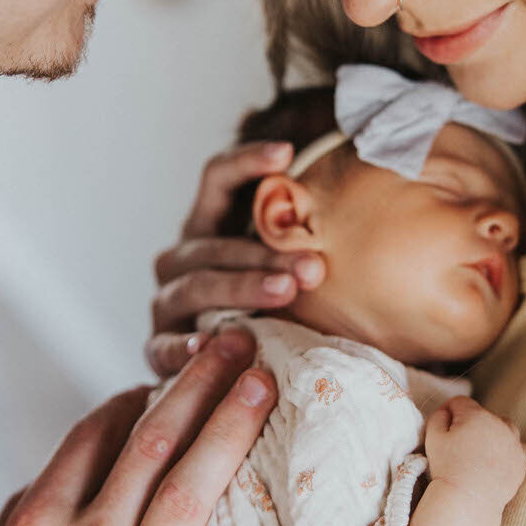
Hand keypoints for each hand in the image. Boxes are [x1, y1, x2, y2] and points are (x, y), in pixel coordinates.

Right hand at [0, 330, 303, 525]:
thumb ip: (21, 521)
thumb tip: (55, 476)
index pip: (93, 438)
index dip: (136, 397)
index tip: (165, 376)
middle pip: (150, 446)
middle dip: (197, 386)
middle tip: (238, 343)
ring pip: (187, 496)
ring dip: (229, 434)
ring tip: (264, 386)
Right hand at [148, 140, 325, 377]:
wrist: (225, 373)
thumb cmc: (269, 310)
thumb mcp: (284, 269)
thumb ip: (304, 240)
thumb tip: (366, 206)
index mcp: (207, 227)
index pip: (217, 179)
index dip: (246, 162)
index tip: (287, 152)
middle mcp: (180, 259)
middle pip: (215, 242)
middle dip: (267, 251)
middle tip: (315, 265)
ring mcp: (167, 303)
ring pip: (197, 286)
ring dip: (242, 287)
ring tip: (285, 292)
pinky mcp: (158, 350)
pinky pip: (165, 346)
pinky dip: (185, 346)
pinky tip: (211, 345)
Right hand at [424, 396, 525, 508]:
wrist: (469, 500)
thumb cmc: (448, 468)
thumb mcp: (433, 438)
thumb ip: (438, 416)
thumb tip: (448, 411)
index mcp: (476, 415)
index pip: (460, 402)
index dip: (448, 412)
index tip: (444, 428)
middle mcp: (499, 424)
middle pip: (482, 414)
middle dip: (470, 423)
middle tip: (459, 445)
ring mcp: (514, 442)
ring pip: (502, 427)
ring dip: (491, 433)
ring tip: (479, 451)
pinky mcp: (522, 460)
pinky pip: (516, 446)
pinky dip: (506, 449)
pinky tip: (494, 460)